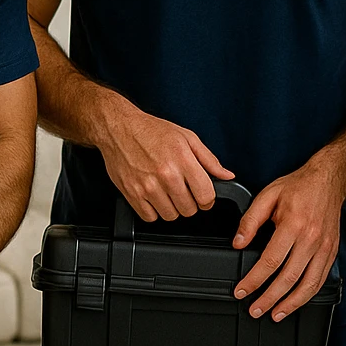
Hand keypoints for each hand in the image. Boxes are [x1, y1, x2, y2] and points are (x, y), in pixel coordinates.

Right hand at [97, 105, 232, 221]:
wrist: (119, 128)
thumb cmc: (152, 131)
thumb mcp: (187, 138)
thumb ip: (209, 160)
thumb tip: (226, 175)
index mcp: (182, 160)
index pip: (206, 196)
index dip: (208, 199)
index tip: (203, 195)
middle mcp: (166, 175)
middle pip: (189, 210)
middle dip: (190, 203)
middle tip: (184, 190)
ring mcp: (147, 187)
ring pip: (171, 216)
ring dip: (173, 208)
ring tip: (168, 192)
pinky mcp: (132, 194)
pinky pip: (150, 217)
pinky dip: (154, 211)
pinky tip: (154, 196)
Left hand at [231, 159, 343, 321]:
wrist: (329, 180)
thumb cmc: (298, 187)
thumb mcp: (268, 195)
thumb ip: (250, 220)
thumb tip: (237, 244)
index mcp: (293, 224)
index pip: (270, 261)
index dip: (253, 280)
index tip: (241, 291)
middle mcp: (311, 239)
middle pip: (288, 278)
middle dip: (269, 299)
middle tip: (254, 310)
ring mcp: (324, 248)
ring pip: (307, 285)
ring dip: (290, 304)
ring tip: (274, 314)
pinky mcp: (332, 252)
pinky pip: (320, 280)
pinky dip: (307, 295)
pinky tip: (295, 302)